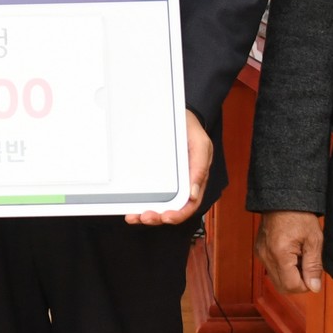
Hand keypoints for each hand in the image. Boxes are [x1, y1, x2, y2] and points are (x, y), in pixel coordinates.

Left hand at [128, 111, 211, 225]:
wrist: (178, 115)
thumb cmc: (190, 129)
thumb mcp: (201, 144)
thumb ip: (199, 167)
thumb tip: (193, 194)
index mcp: (195, 178)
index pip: (190, 204)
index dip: (178, 214)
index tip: (166, 217)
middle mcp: (182, 183)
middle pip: (172, 208)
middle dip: (158, 217)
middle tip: (144, 217)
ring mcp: (169, 180)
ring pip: (159, 204)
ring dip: (147, 213)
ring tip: (134, 216)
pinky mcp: (157, 175)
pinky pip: (149, 192)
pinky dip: (140, 202)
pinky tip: (132, 207)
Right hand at [255, 210, 325, 293]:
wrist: (283, 198)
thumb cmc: (300, 215)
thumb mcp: (314, 240)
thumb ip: (314, 266)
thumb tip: (314, 287)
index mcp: (280, 254)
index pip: (291, 286)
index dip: (306, 285)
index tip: (313, 272)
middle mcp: (266, 256)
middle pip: (282, 287)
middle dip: (298, 282)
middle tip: (308, 267)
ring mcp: (260, 253)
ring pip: (276, 280)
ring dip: (290, 276)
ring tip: (300, 258)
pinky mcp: (259, 250)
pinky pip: (272, 269)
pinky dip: (283, 268)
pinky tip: (291, 254)